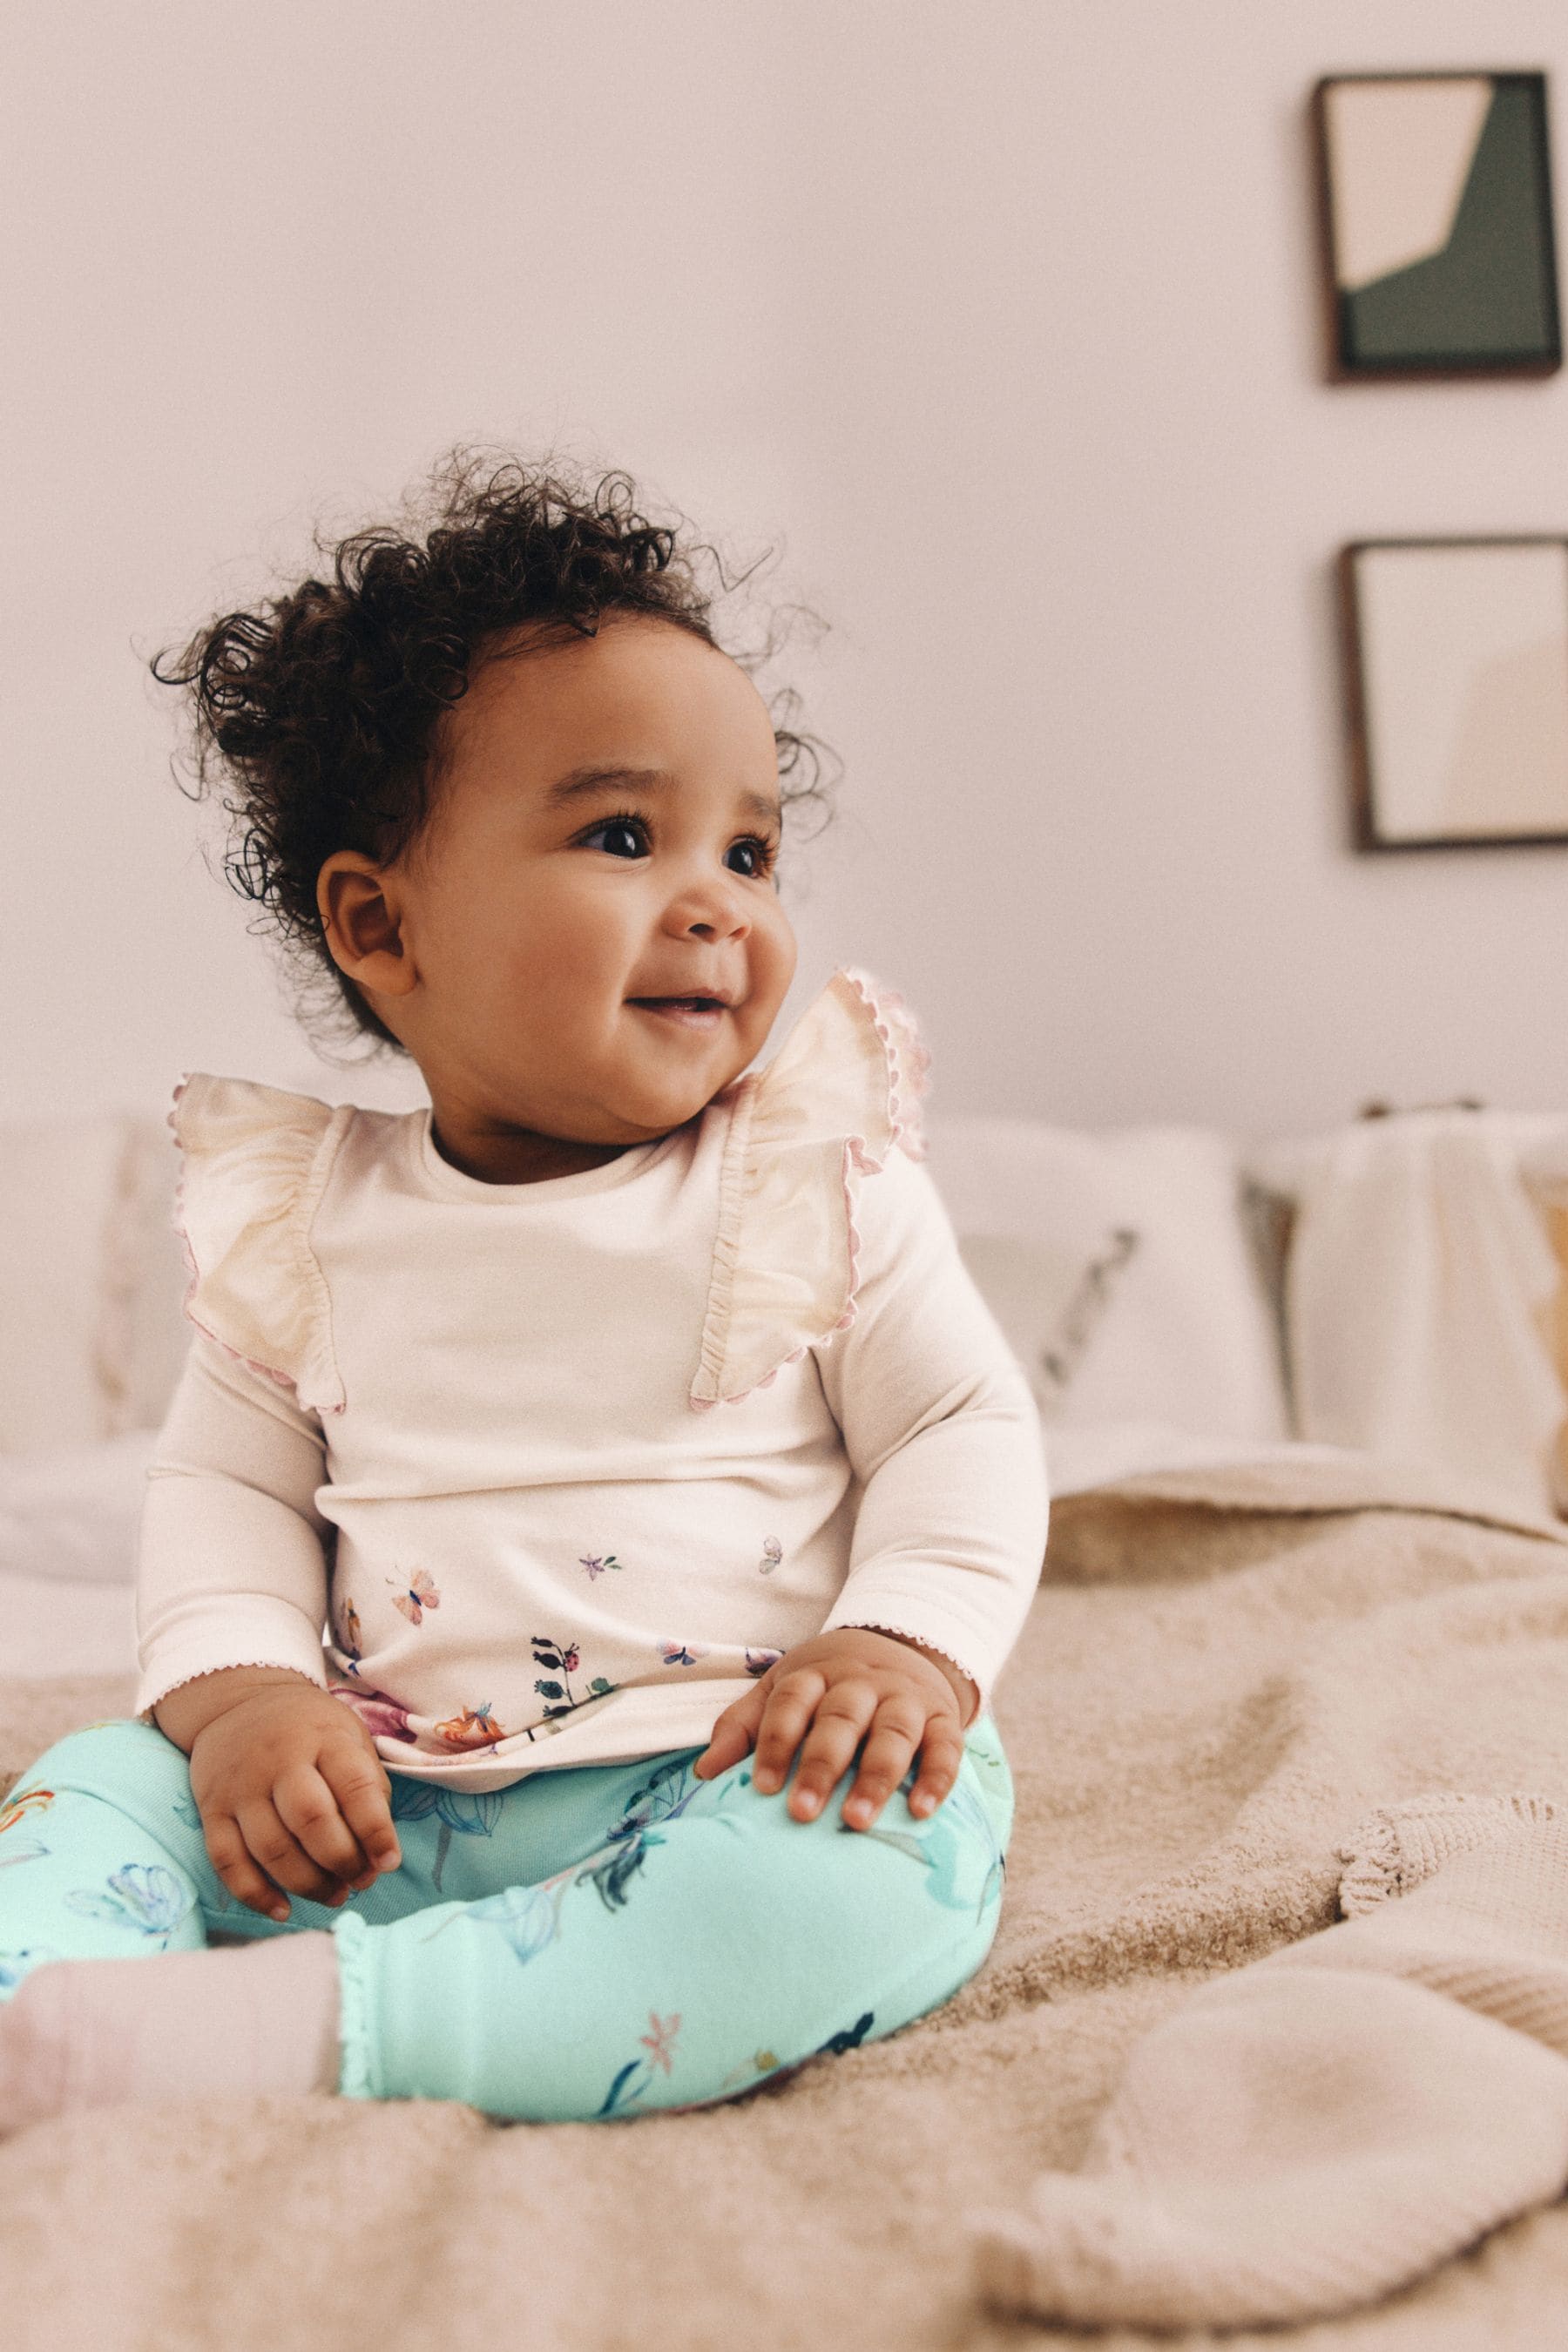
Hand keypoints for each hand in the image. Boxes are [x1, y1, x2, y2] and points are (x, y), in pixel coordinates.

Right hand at [188, 1685, 402, 1921]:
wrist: (238, 1702)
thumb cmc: (310, 1729)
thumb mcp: (349, 1736)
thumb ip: (368, 1788)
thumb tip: (378, 1858)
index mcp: (325, 1737)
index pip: (353, 1785)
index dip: (375, 1830)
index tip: (388, 1863)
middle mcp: (280, 1759)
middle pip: (310, 1820)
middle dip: (341, 1861)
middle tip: (359, 1882)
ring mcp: (241, 1786)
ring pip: (270, 1848)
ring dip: (306, 1884)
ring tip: (333, 1896)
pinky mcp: (211, 1809)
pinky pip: (227, 1861)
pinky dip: (255, 1893)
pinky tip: (283, 1909)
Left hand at [691, 1627, 974, 1829]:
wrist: (903, 1645)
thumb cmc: (828, 1685)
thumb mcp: (782, 1688)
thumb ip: (744, 1727)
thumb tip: (704, 1773)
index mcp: (815, 1675)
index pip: (791, 1703)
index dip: (775, 1743)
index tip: (761, 1787)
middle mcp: (861, 1683)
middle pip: (841, 1719)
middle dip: (821, 1765)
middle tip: (802, 1813)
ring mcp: (905, 1699)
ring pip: (892, 1733)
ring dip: (876, 1777)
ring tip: (857, 1820)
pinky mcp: (943, 1718)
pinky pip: (944, 1746)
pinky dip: (936, 1778)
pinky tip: (921, 1811)